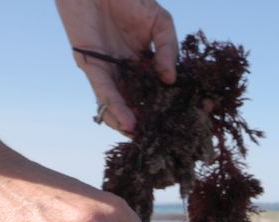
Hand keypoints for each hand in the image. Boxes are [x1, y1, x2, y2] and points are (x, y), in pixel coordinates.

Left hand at [56, 0, 177, 133]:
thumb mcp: (161, 23)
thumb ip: (169, 50)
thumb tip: (171, 80)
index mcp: (144, 63)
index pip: (159, 90)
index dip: (172, 106)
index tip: (189, 121)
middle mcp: (126, 71)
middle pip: (138, 103)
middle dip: (149, 122)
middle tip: (163, 141)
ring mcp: (108, 71)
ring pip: (118, 104)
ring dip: (129, 124)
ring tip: (142, 139)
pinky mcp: (90, 66)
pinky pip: (103, 92)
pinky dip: (114, 107)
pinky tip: (127, 122)